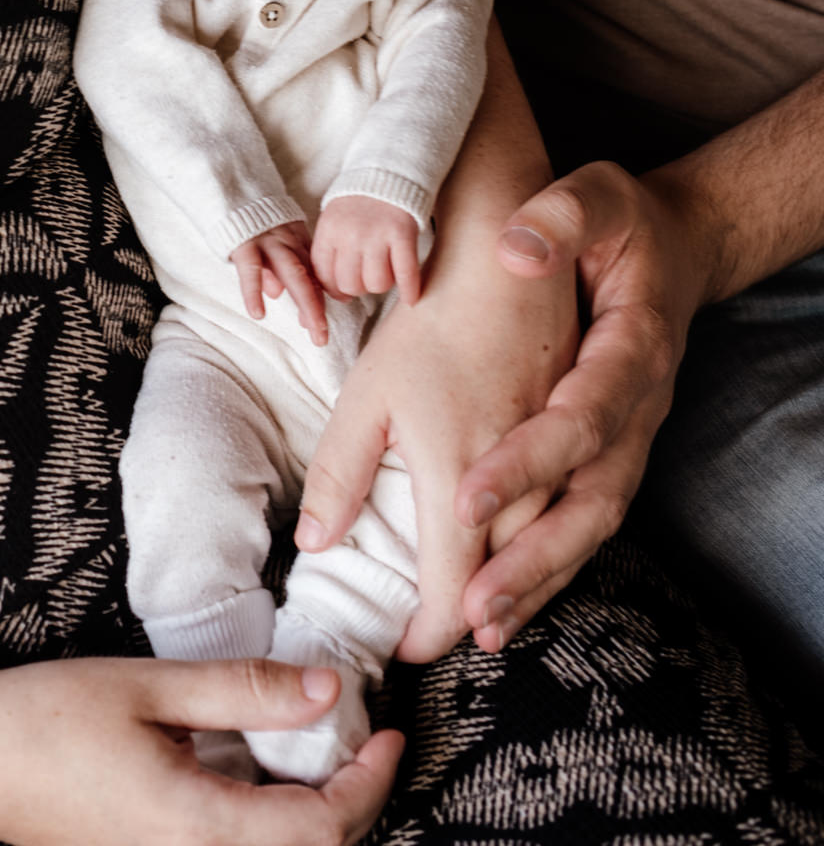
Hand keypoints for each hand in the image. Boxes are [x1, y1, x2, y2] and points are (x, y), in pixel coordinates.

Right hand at [0, 655, 403, 845]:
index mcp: (197, 829)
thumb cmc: (43, 719)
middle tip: (366, 741)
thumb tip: (329, 693)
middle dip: (353, 805)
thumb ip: (243, 691)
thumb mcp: (149, 687)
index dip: (369, 785)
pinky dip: (270, 826)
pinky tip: (267, 776)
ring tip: (326, 756)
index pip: (321, 832)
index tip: (388, 733)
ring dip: (314, 822)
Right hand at [233, 221, 328, 345]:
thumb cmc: (250, 220)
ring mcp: (267, 241)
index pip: (313, 272)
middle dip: (317, 307)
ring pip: (293, 273)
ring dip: (305, 302)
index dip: (321, 297)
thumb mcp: (270, 239)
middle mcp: (287, 241)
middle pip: (309, 276)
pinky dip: (254, 292)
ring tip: (310, 328)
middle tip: (322, 335)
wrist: (230, 187)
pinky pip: (251, 270)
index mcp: (295, 240)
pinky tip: (258, 313)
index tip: (323, 322)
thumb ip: (276, 262)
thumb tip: (276, 292)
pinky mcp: (244, 242)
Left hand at [295, 251, 577, 660]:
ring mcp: (565, 461)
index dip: (427, 634)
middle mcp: (523, 480)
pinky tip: (532, 560)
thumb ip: (339, 472)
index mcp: (462, 474)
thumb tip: (314, 543)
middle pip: (507, 585)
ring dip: (520, 596)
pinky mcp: (592, 440)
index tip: (400, 645)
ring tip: (482, 622)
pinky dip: (554, 553)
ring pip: (555, 557)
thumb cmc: (430, 321)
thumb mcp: (366, 392)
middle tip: (431, 641)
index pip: (451, 592)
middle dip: (471, 624)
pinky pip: (582, 518)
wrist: (508, 261)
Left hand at [312, 195, 424, 304]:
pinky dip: (410, 290)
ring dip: (382, 285)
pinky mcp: (403, 235)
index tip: (343, 289)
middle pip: (350, 284)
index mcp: (329, 231)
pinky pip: (405, 273)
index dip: (334, 289)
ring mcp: (377, 235)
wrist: (387, 172)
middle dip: (358, 288)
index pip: (323, 275)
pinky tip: (411, 298)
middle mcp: (350, 235)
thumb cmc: (358, 203)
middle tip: (366, 278)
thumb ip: (329, 252)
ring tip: (385, 273)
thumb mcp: (333, 221)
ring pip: (376, 284)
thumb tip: (329, 295)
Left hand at [455, 159, 708, 649]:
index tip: (466, 498)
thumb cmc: (618, 224)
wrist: (674, 243)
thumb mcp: (594, 198)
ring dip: (538, 579)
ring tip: (480, 628)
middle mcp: (636, 408)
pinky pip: (588, 523)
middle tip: (469, 608)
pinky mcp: (612, 455)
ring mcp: (628, 438)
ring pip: (592, 524)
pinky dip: (551, 569)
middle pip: (592, 498)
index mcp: (627, 350)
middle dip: (531, 558)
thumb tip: (518, 248)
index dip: (529, 462)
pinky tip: (507, 605)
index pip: (578, 419)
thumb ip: (561, 217)